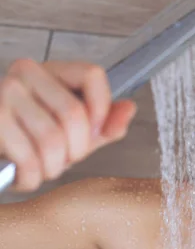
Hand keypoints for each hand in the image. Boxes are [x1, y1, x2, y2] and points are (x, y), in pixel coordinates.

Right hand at [0, 59, 136, 190]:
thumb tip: (129, 108)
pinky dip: (32, 177)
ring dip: (54, 167)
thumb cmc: (34, 139)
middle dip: (77, 149)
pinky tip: (28, 177)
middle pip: (73, 113)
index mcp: (53, 70)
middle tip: (68, 160)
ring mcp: (5, 93)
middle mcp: (26, 73)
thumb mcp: (77, 131)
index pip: (91, 74)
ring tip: (46, 170)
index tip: (96, 133)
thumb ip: (106, 123)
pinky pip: (27, 157)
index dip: (101, 108)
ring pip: (51, 139)